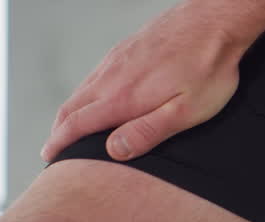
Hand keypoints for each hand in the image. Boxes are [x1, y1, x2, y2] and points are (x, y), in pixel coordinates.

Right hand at [40, 1, 253, 162]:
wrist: (214, 21)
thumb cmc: (208, 69)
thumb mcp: (186, 111)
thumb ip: (148, 131)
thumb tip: (114, 150)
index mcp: (123, 97)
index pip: (78, 124)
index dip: (60, 143)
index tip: (50, 157)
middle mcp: (112, 76)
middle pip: (72, 106)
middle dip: (59, 130)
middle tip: (54, 149)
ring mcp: (117, 60)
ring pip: (82, 89)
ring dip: (71, 112)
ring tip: (69, 129)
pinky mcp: (125, 49)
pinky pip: (95, 75)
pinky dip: (85, 93)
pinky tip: (94, 99)